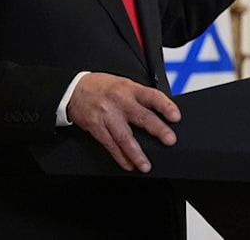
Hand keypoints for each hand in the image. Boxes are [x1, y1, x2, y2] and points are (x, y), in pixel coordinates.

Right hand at [66, 72, 180, 172]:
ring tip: (146, 165)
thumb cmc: (103, 87)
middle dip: (157, 130)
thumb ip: (141, 97)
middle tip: (169, 140)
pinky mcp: (96, 127)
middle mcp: (120, 102)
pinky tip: (128, 164)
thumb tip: (161, 112)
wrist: (74, 89)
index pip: (152, 96)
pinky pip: (110, 144)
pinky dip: (120, 156)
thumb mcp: (124, 84)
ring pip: (124, 137)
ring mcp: (107, 116)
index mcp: (130, 89)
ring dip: (137, 153)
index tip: (176, 116)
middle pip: (141, 117)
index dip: (165, 106)